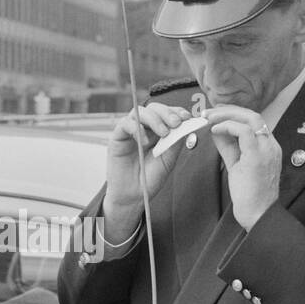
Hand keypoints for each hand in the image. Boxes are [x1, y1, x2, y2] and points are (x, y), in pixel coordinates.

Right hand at [103, 102, 191, 241]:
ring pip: (140, 112)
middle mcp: (144, 128)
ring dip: (154, 119)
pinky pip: (125, 124)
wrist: (133, 196)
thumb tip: (186, 125)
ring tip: (163, 133)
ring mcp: (130, 131)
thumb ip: (175, 143)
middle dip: (167, 113)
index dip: (177, 111)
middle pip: (154, 108)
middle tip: (176, 123)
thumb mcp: (168, 160)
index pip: (167, 113)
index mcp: (158, 131)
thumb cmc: (150, 178)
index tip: (186, 117)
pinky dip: (136, 128)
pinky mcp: (117, 137)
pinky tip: (145, 141)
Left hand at [206, 106, 281, 230]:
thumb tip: (216, 130)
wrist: (258, 215)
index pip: (252, 121)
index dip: (232, 115)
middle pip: (252, 114)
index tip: (214, 116)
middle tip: (208, 112)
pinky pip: (244, 131)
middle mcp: (271, 145)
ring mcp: (267, 149)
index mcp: (268, 146)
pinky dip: (227, 126)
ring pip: (250, 118)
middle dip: (228, 110)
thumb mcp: (236, 165)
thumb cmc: (249, 195)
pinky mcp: (258, 156)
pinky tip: (215, 130)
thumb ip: (228, 147)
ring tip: (209, 118)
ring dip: (226, 115)